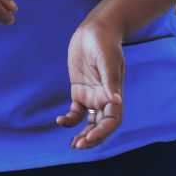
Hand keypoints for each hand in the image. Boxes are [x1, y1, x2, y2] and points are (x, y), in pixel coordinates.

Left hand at [57, 14, 123, 148]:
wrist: (95, 30)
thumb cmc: (104, 43)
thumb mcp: (107, 60)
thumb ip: (110, 82)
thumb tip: (115, 100)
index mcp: (114, 94)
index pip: (113, 120)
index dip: (103, 132)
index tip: (90, 138)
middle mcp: (104, 98)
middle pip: (101, 125)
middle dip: (92, 138)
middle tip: (78, 146)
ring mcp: (92, 95)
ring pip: (89, 122)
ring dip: (83, 134)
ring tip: (73, 144)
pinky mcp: (79, 90)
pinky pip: (76, 111)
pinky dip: (70, 119)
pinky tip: (60, 121)